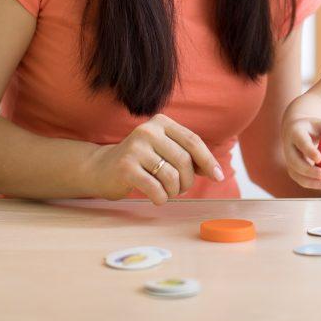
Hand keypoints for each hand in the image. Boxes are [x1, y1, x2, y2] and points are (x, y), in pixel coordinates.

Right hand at [85, 113, 223, 204]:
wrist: (101, 168)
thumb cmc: (142, 161)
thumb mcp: (165, 150)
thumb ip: (188, 156)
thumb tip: (215, 171)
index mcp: (161, 123)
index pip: (192, 141)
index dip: (208, 161)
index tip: (219, 177)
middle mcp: (148, 131)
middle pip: (184, 160)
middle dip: (188, 181)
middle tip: (181, 189)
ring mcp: (135, 148)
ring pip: (171, 176)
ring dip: (174, 191)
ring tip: (167, 192)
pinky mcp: (125, 167)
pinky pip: (155, 188)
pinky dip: (161, 198)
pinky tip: (157, 197)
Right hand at [281, 116, 320, 189]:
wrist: (295, 131)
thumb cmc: (312, 127)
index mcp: (296, 132)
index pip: (301, 142)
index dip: (309, 151)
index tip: (319, 158)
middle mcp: (289, 147)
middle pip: (295, 161)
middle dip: (308, 170)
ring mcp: (290, 159)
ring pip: (295, 173)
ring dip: (309, 181)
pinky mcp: (293, 169)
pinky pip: (299, 179)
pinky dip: (311, 184)